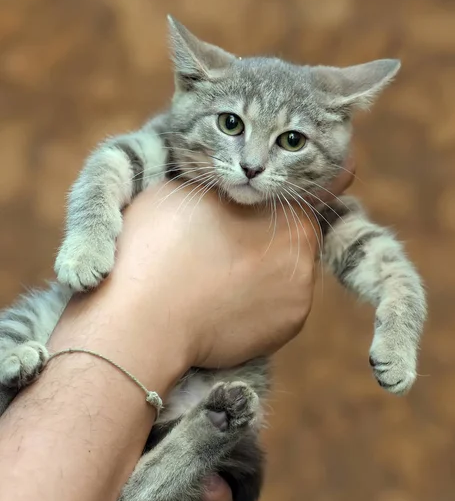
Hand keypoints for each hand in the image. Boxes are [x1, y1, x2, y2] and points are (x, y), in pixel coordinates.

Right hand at [84, 158, 353, 382]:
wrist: (145, 319)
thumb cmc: (156, 246)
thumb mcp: (185, 191)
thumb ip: (224, 185)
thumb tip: (238, 183)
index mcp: (282, 201)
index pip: (316, 188)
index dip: (315, 184)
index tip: (333, 177)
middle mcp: (304, 242)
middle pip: (296, 234)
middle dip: (271, 236)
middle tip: (231, 248)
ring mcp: (301, 287)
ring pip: (289, 271)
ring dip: (266, 272)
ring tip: (221, 281)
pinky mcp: (291, 323)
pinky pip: (282, 306)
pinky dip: (262, 305)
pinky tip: (227, 306)